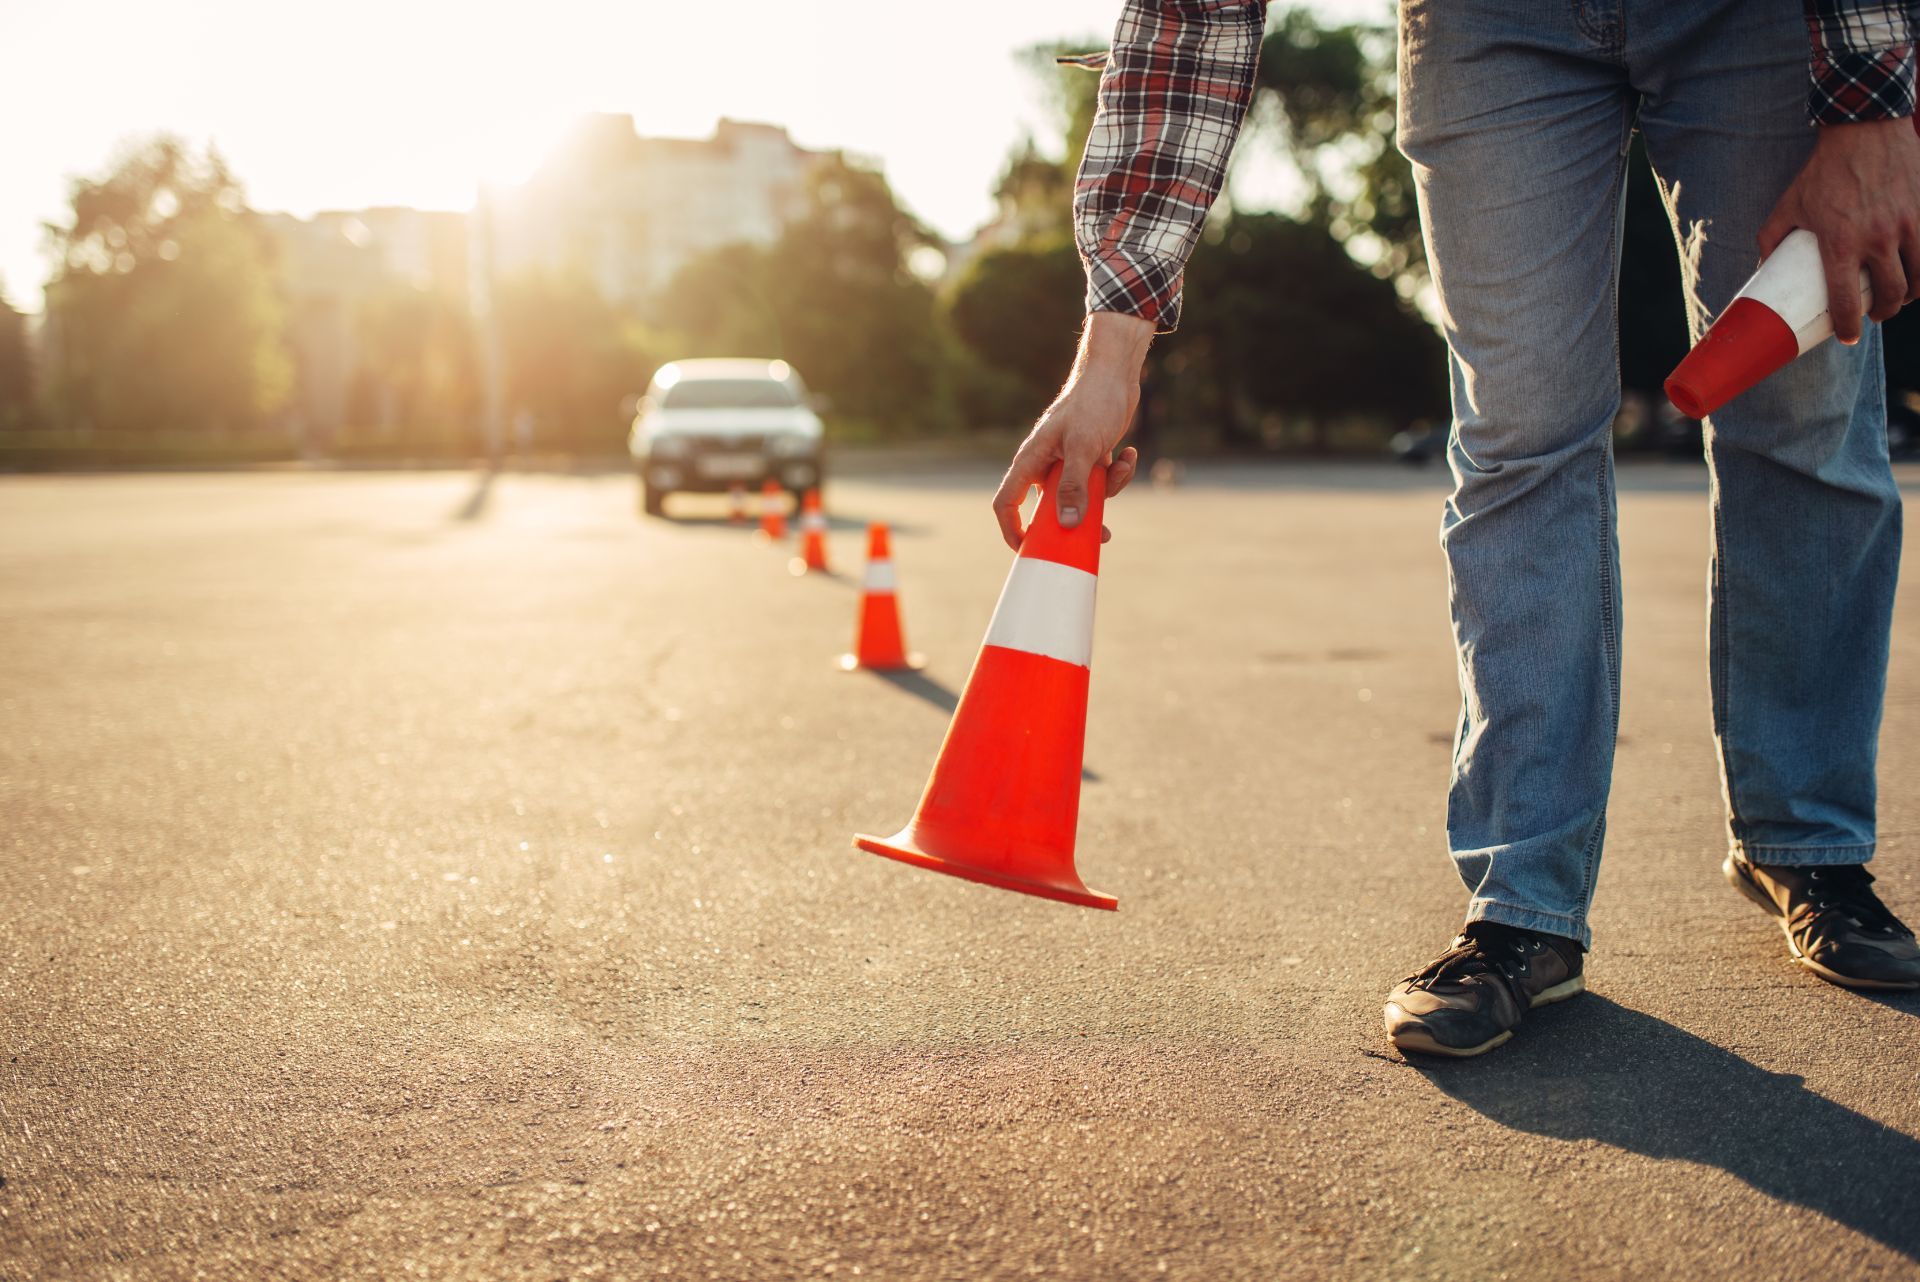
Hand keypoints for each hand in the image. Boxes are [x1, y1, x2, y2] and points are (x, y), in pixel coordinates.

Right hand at [991, 311, 1150, 549]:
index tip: (1029, 550)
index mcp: (1031, 460)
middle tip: (1101, 534)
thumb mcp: (1083, 448)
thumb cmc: (1092, 403)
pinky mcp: (1090, 458)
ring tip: (1122, 466)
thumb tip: (1068, 524)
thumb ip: (1074, 486)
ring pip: (1082, 497)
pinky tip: (1128, 453)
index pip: (1007, 502)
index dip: (1013, 530)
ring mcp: (1068, 462)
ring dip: (1107, 491)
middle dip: (1078, 520)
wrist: (1115, 374)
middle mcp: (1045, 464)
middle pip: (1050, 508)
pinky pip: (1101, 482)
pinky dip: (1118, 473)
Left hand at [1759, 117, 1919, 343]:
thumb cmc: (1823, 170)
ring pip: (1919, 277)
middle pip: (1890, 294)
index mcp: (1840, 243)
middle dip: (1882, 313)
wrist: (1865, 128)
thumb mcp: (1788, 205)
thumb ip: (1772, 238)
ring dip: (1909, 294)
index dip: (1848, 327)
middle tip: (1873, 315)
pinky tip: (1917, 272)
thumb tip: (1763, 266)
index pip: (1845, 301)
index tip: (1848, 336)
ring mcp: (1906, 223)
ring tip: (1897, 295)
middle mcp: (1877, 238)